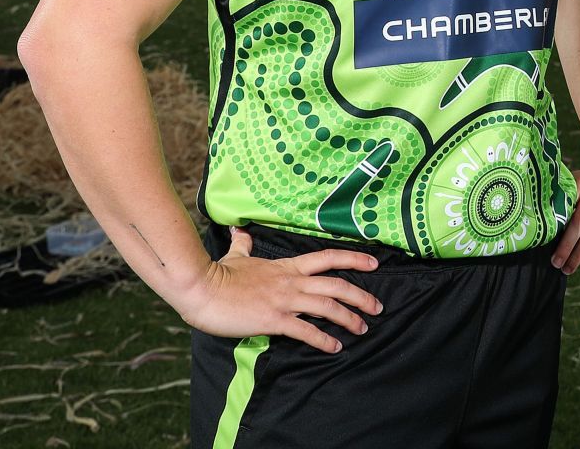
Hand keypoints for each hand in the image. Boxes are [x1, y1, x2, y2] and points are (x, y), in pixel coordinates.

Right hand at [175, 227, 381, 352]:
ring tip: (362, 328)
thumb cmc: (218, 275)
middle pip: (336, 285)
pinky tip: (335, 347)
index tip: (374, 263)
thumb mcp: (236, 256)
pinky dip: (323, 339)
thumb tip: (239, 230)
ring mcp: (284, 300)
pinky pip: (306, 330)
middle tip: (378, 307)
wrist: (201, 288)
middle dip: (361, 296)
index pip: (329, 258)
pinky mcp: (274, 319)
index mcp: (287, 267)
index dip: (354, 260)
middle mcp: (292, 282)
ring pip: (327, 306)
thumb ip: (244, 245)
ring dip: (349, 318)